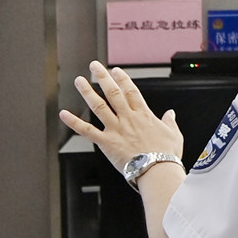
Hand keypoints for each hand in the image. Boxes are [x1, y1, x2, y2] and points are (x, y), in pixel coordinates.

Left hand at [60, 62, 183, 172]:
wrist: (157, 170)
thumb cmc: (166, 155)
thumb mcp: (174, 135)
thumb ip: (170, 122)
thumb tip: (171, 114)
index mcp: (144, 115)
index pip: (131, 91)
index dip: (123, 79)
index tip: (116, 70)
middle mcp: (128, 118)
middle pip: (113, 93)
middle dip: (103, 77)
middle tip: (94, 66)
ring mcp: (116, 129)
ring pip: (99, 106)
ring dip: (87, 92)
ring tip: (79, 81)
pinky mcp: (106, 143)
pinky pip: (87, 131)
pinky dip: (74, 122)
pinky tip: (64, 114)